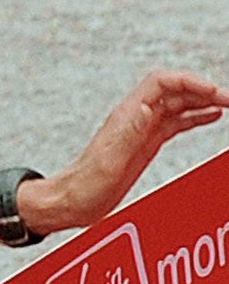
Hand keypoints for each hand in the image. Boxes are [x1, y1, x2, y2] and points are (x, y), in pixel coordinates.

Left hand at [24, 69, 228, 233]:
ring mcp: (141, 129)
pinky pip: (176, 122)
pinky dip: (196, 116)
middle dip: (203, 89)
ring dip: (204, 101)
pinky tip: (212, 116)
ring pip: (179, 105)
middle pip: (175, 90)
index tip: (212, 91)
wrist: (70, 202)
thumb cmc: (84, 185)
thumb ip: (127, 132)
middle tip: (228, 99)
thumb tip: (144, 106)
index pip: (161, 82)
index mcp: (126, 116)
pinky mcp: (145, 143)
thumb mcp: (108, 159)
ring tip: (227, 104)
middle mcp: (135, 117)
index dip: (189, 81)